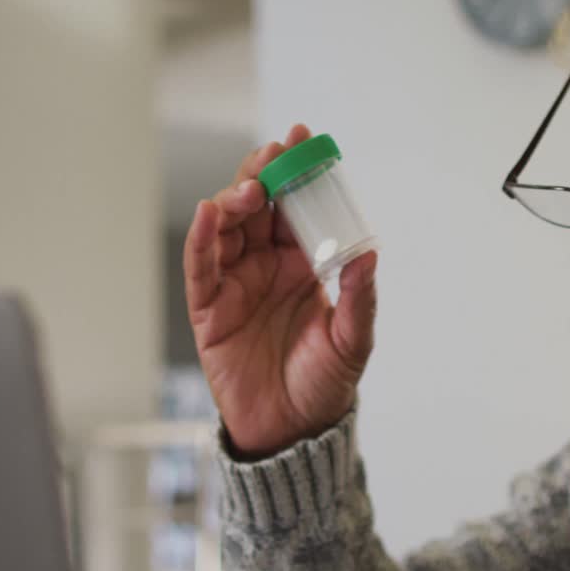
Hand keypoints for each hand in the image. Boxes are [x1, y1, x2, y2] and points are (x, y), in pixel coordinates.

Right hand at [184, 124, 378, 457]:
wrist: (291, 430)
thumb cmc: (323, 385)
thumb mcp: (353, 341)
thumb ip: (359, 300)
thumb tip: (369, 255)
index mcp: (302, 265)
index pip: (295, 207)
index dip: (296, 172)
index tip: (302, 139)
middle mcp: (266, 267)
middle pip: (256, 207)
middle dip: (261, 173)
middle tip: (272, 153)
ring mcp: (234, 284)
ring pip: (227, 227)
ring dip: (234, 200)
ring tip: (250, 189)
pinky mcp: (208, 308)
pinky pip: (200, 266)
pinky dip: (202, 237)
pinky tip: (209, 214)